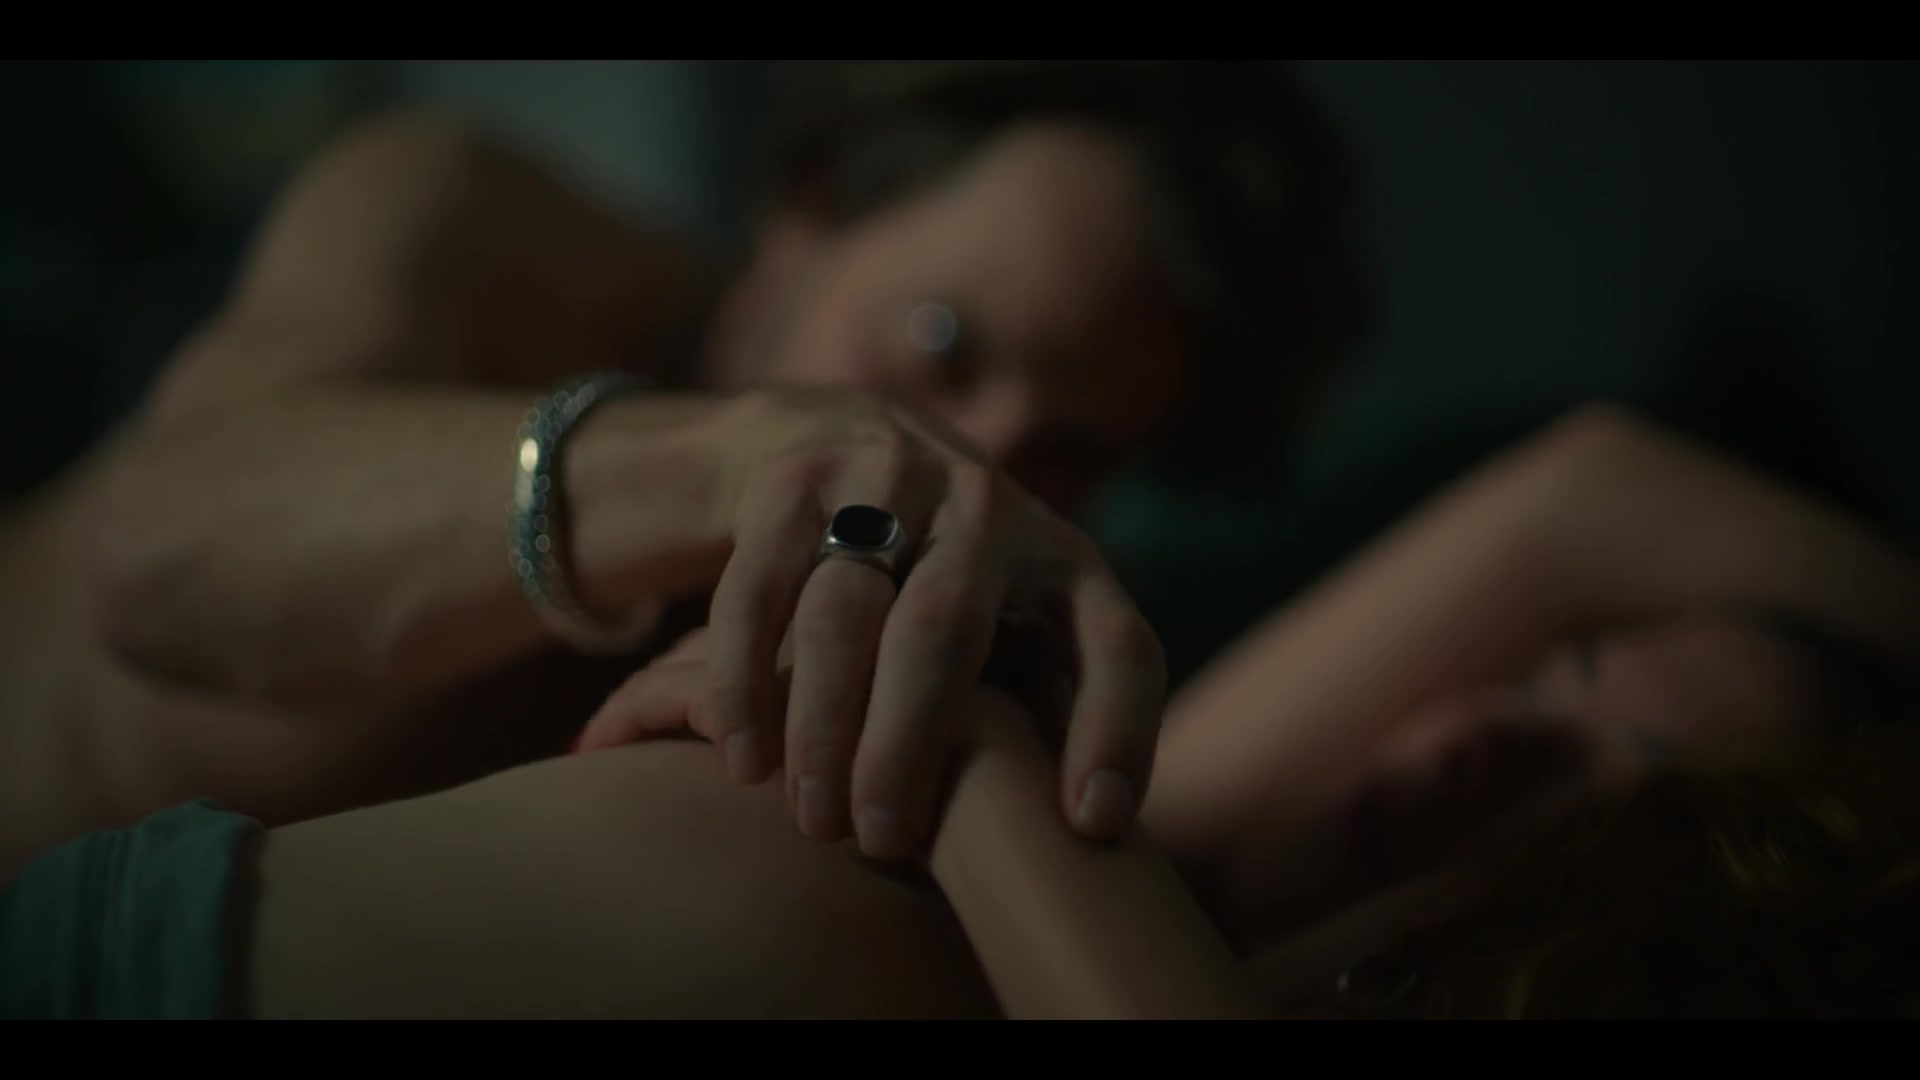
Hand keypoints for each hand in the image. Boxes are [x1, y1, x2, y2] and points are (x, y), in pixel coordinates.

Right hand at [585, 387, 1166, 859]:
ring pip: (844, 612)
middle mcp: (987, 510)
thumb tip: (1084, 835)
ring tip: (810, 818)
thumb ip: (1057, 708)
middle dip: (907, 744)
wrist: (859, 440)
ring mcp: (889, 482)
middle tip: (878, 840)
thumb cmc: (963, 593)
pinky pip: (759, 589)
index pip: (1119, 647)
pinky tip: (745, 758)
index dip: (1118, 734)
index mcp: (1069, 562)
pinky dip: (744, 680)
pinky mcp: (798, 481)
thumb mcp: (1033, 628)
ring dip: (821, 725)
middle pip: (943, 631)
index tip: (1091, 824)